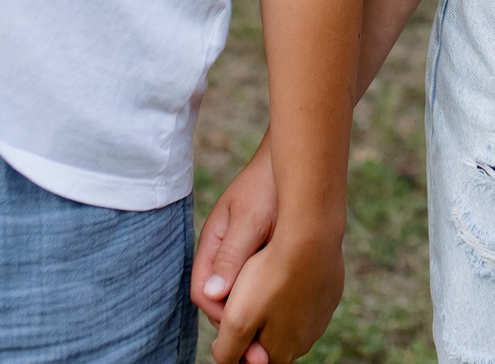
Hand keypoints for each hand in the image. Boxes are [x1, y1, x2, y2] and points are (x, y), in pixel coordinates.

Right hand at [191, 141, 277, 328]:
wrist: (292, 161)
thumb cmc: (268, 185)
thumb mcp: (250, 219)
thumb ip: (231, 255)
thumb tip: (214, 294)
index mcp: (212, 245)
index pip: (202, 293)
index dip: (220, 314)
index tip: (245, 324)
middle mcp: (222, 253)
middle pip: (220, 299)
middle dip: (238, 317)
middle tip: (266, 333)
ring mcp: (239, 253)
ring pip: (239, 293)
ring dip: (254, 309)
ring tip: (280, 320)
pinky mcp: (258, 253)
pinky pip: (257, 283)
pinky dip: (268, 294)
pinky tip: (290, 298)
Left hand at [209, 226, 345, 363]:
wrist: (312, 236)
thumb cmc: (271, 276)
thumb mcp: (237, 317)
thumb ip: (228, 349)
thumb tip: (223, 358)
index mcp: (282, 353)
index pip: (253, 359)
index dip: (237, 339)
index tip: (229, 311)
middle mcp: (306, 342)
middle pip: (271, 340)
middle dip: (255, 323)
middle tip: (243, 291)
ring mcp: (321, 317)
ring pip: (289, 318)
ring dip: (274, 304)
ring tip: (263, 276)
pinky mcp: (330, 293)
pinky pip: (306, 297)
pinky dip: (293, 287)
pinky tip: (285, 267)